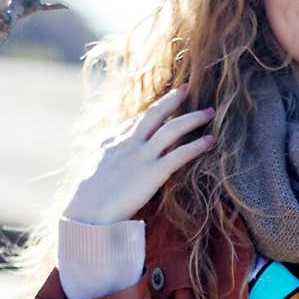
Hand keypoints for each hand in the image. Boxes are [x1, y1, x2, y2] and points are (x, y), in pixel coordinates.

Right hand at [63, 84, 214, 224]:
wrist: (88, 211)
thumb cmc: (88, 198)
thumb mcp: (94, 169)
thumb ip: (105, 155)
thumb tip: (107, 151)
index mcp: (113, 141)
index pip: (136, 119)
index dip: (153, 110)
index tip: (167, 102)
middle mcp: (129, 143)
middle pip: (155, 113)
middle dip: (173, 99)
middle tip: (187, 87)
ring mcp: (142, 156)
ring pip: (172, 129)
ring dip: (193, 118)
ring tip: (210, 112)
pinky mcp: (154, 172)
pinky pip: (180, 154)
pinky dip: (197, 145)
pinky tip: (210, 140)